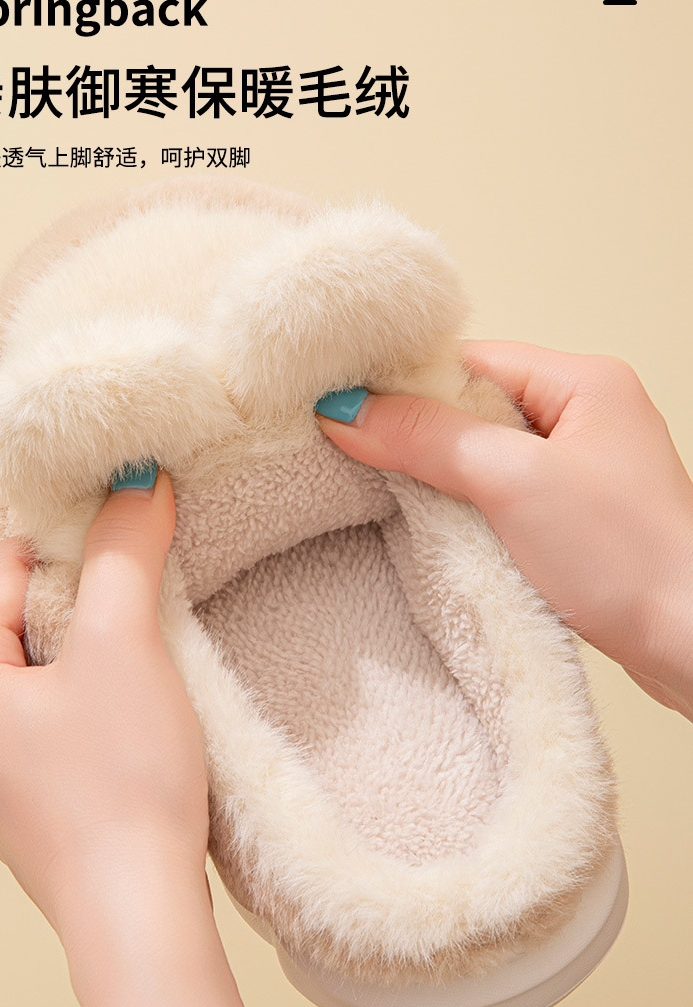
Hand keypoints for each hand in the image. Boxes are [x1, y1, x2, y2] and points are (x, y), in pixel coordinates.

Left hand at [0, 470, 207, 930]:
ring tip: (149, 672)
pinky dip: (97, 715)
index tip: (124, 538)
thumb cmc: (121, 784)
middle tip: (144, 608)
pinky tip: (140, 732)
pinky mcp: (35, 815)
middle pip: (21, 625)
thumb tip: (132, 482)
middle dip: (84, 606)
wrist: (139, 915)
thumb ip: (123, 553)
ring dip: (95, 662)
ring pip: (43, 682)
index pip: (1, 570)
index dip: (66, 542)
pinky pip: (58, 734)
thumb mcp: (124, 644)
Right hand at [316, 342, 692, 723]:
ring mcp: (582, 471)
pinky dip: (467, 513)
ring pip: (483, 457)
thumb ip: (428, 439)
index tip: (348, 411)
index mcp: (584, 381)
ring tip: (400, 501)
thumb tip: (349, 410)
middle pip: (472, 407)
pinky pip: (502, 498)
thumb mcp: (514, 482)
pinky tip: (442, 531)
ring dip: (442, 480)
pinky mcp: (575, 520)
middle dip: (419, 435)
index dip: (406, 385)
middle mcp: (586, 416)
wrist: (692, 646)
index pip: (470, 361)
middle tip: (361, 459)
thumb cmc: (631, 557)